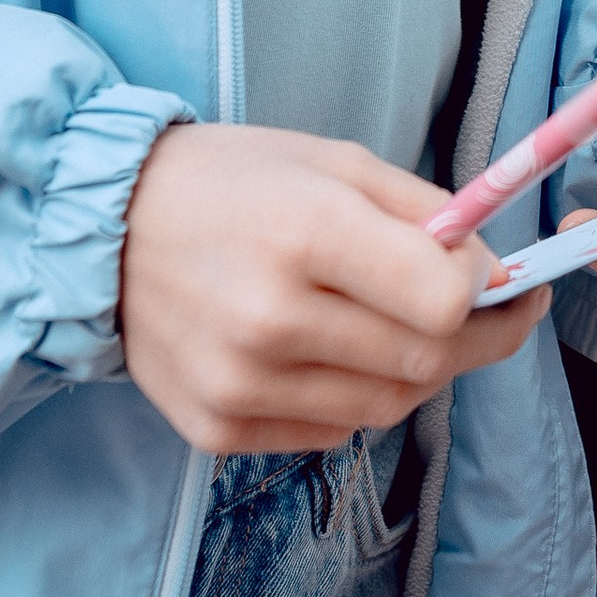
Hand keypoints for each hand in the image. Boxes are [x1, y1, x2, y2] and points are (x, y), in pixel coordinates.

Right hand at [120, 121, 544, 454]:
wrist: (103, 229)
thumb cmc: (232, 182)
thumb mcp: (335, 161)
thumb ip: (424, 213)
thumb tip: (492, 272)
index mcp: (305, 233)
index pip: (440, 302)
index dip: (484, 291)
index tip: (489, 275)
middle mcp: (270, 319)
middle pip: (426, 364)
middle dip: (473, 339)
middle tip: (484, 311)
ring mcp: (239, 385)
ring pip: (386, 408)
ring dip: (415, 371)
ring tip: (397, 324)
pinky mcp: (217, 429)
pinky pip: (330, 434)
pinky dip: (353, 398)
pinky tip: (331, 352)